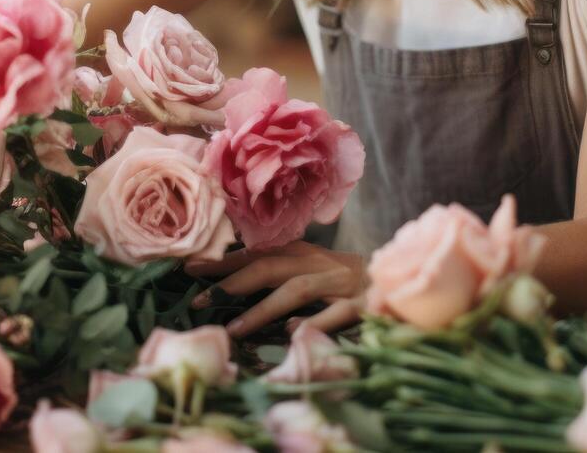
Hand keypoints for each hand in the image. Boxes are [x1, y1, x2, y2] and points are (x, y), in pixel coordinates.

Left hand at [186, 241, 365, 337]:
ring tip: (234, 330)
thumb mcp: (311, 270)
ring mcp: (341, 284)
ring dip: (263, 309)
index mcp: (304, 254)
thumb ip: (278, 273)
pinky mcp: (361, 306)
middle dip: (232, 282)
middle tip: (199, 301)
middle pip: (271, 266)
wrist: (398, 282)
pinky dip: (314, 322)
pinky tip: (293, 333)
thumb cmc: (344, 282)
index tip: (188, 268)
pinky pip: (336, 314)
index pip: (257, 253)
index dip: (223, 260)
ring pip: (297, 290)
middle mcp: (319, 264)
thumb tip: (232, 284)